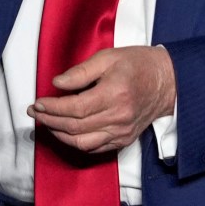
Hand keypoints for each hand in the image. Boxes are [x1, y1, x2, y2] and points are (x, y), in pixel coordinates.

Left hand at [30, 45, 174, 155]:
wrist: (168, 82)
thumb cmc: (138, 65)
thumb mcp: (108, 57)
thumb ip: (81, 71)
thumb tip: (57, 84)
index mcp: (114, 93)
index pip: (75, 108)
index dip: (52, 108)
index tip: (38, 103)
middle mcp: (118, 116)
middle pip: (75, 127)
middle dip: (50, 121)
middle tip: (36, 112)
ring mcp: (122, 131)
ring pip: (82, 142)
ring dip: (60, 135)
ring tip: (47, 123)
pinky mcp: (124, 139)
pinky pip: (95, 148)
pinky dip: (77, 143)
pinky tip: (66, 132)